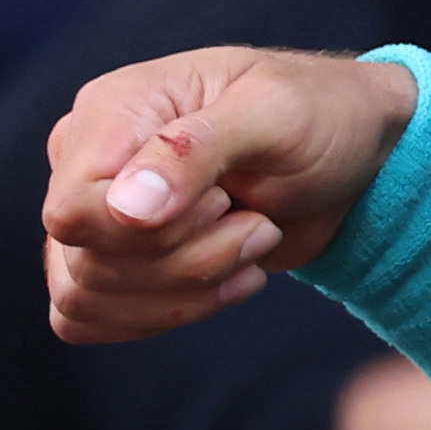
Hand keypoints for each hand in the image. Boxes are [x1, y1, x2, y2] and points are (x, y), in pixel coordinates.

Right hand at [44, 47, 412, 343]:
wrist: (356, 152)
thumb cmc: (319, 115)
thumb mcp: (273, 114)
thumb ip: (194, 152)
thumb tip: (129, 209)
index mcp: (111, 111)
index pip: (74, 209)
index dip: (148, 232)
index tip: (226, 201)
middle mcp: (89, 165)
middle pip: (88, 262)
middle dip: (189, 261)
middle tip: (258, 223)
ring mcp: (101, 216)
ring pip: (89, 298)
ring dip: (191, 289)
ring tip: (255, 241)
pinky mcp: (122, 260)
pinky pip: (96, 318)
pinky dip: (173, 312)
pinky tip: (237, 279)